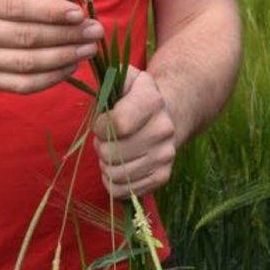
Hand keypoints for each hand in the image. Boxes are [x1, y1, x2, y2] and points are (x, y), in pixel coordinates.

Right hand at [0, 0, 101, 92]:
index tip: (80, 12)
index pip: (18, 7)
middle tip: (95, 30)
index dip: (52, 11)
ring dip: (64, 58)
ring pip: (28, 64)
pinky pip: (22, 84)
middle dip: (67, 35)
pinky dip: (50, 79)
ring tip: (88, 48)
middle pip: (27, 37)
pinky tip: (70, 67)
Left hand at [93, 66, 177, 198]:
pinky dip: (113, 182)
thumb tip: (101, 101)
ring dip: (106, 164)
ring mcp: (165, 155)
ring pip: (115, 174)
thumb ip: (109, 82)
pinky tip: (118, 166)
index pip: (118, 125)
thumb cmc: (136, 97)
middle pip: (112, 153)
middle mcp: (163, 129)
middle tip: (107, 138)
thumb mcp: (125, 79)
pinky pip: (124, 191)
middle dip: (101, 145)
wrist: (168, 115)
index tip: (101, 122)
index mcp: (152, 101)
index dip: (100, 126)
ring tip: (114, 151)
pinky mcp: (163, 176)